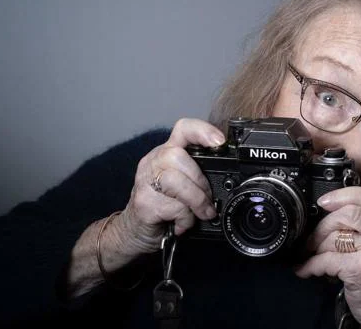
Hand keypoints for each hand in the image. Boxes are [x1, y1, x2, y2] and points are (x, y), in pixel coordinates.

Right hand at [117, 118, 223, 256]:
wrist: (134, 231)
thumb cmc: (163, 206)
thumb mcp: (182, 186)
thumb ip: (197, 176)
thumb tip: (226, 182)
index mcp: (167, 153)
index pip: (183, 129)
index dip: (202, 130)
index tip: (219, 142)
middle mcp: (153, 162)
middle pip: (177, 156)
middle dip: (200, 180)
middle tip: (208, 201)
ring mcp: (145, 181)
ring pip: (175, 181)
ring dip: (196, 200)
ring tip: (201, 214)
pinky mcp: (143, 203)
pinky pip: (173, 207)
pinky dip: (186, 218)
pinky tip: (182, 224)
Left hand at [295, 187, 360, 328]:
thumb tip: (333, 213)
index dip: (342, 196)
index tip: (324, 202)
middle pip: (346, 214)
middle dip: (322, 227)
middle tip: (312, 239)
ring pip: (334, 238)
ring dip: (315, 249)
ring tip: (311, 256)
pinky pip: (325, 259)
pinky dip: (311, 265)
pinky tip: (306, 269)